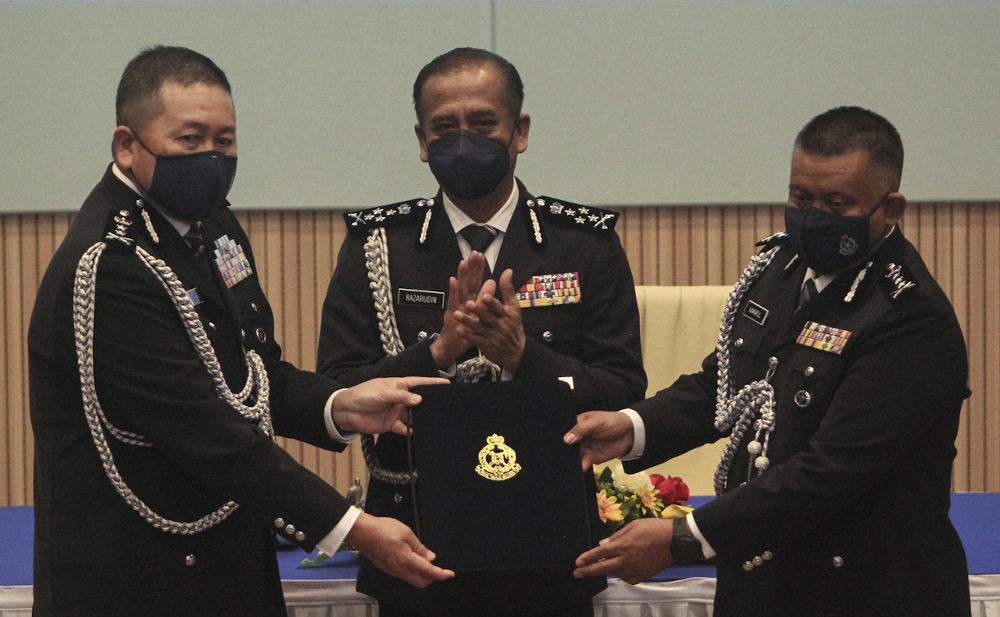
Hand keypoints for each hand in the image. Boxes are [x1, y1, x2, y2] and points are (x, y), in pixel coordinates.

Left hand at [332, 376, 448, 434]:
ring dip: (421, 418)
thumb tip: (419, 400)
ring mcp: (397, 411)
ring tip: (433, 420)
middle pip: (419, 401)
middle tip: (443, 406)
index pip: (419, 383)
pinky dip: (411, 431)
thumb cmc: (363, 394)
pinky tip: (417, 432)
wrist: (346, 411)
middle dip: (429, 403)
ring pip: (414, 415)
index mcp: (399, 385)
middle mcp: (400, 398)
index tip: (446, 384)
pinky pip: (405, 428)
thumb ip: (402, 396)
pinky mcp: (392, 424)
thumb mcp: (383, 392)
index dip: (432, 383)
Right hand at [346, 512, 454, 587]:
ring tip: (426, 560)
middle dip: (432, 577)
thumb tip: (430, 557)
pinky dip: (412, 571)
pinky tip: (413, 559)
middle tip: (438, 567)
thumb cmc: (383, 529)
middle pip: (421, 582)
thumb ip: (420, 547)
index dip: (441, 574)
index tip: (450, 574)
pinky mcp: (387, 568)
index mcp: (406, 560)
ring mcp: (392, 570)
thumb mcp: (406, 533)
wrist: (362, 532)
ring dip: (422, 574)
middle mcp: (399, 569)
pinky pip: (403, 574)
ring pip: (412, 579)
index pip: (428, 571)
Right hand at [429, 253, 484, 367]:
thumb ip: (485, 297)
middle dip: (471, 267)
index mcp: (471, 299)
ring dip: (461, 275)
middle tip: (474, 253)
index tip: (480, 255)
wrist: (453, 346)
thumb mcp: (478, 313)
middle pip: (468, 281)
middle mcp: (463, 300)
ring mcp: (456, 306)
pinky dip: (453, 291)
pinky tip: (453, 280)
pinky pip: (453, 301)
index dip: (477, 268)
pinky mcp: (451, 314)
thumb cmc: (466, 329)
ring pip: (460, 288)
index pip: (475, 280)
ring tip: (464, 262)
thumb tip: (492, 282)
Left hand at [453, 268, 525, 370]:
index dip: (492, 303)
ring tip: (456, 314)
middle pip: (487, 317)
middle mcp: (500, 325)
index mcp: (506, 314)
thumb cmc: (513, 325)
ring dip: (468, 322)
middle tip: (468, 303)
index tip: (485, 296)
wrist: (515, 352)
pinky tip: (459, 329)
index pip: (499, 307)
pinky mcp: (486, 345)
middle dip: (478, 311)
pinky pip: (475, 340)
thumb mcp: (514, 307)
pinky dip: (467, 335)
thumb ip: (507, 289)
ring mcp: (492, 336)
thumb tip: (507, 270)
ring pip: (479, 328)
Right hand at [563, 411, 634, 469]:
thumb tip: (566, 439)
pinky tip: (581, 467)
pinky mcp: (591, 457)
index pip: (564, 431)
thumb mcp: (596, 422)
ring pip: (573, 456)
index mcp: (576, 425)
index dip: (559, 437)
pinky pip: (583, 463)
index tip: (553, 443)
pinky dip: (581, 466)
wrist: (629, 434)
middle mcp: (578, 437)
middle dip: (563, 451)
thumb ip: (581, 429)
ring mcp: (584, 448)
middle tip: (559, 455)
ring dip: (571, 460)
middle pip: (566, 446)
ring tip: (569, 463)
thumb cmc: (612, 422)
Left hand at [573, 518, 674, 583]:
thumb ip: (616, 536)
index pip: (600, 553)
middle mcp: (627, 559)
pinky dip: (622, 575)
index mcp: (623, 545)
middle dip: (588, 571)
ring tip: (606, 563)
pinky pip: (628, 578)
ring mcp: (635, 569)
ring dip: (608, 570)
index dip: (588, 558)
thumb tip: (602, 543)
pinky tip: (621, 569)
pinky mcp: (644, 575)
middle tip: (576, 574)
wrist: (675, 541)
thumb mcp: (633, 526)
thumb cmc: (655, 528)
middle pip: (603, 567)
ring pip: (615, 573)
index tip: (577, 563)